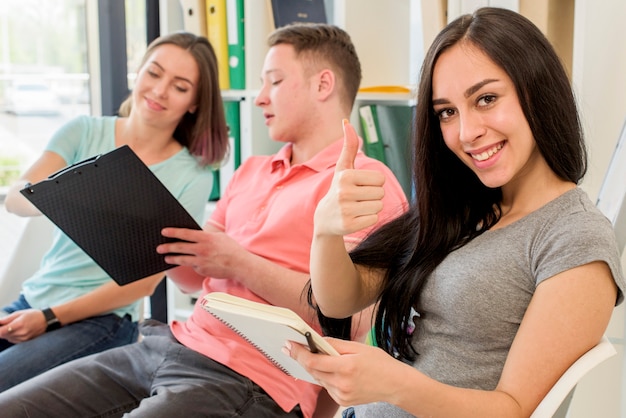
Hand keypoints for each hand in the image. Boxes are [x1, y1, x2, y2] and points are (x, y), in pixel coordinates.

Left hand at [0, 309, 46, 342]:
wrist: (46, 320)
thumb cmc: (33, 314)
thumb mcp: (19, 313)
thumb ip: (6, 319)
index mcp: (19, 324)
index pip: (1, 332)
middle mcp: (21, 333)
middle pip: (3, 335)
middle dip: (2, 330)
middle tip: (6, 324)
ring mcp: (23, 338)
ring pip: (8, 338)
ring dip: (7, 333)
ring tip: (15, 326)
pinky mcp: (25, 341)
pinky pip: (13, 340)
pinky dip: (12, 336)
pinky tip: (18, 330)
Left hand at [158, 228, 248, 279]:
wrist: (240, 265)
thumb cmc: (232, 249)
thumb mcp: (220, 237)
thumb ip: (206, 236)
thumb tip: (194, 235)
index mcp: (206, 238)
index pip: (185, 234)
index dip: (173, 232)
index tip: (164, 232)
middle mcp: (202, 249)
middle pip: (180, 247)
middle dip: (167, 247)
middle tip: (159, 248)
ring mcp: (201, 261)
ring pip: (182, 259)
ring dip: (172, 258)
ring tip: (166, 258)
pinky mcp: (202, 270)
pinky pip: (194, 267)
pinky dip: (193, 265)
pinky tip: (196, 264)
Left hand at [284, 337, 403, 406]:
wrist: (395, 384)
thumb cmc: (380, 363)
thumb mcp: (358, 347)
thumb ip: (335, 344)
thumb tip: (317, 341)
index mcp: (346, 367)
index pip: (313, 361)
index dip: (298, 353)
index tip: (289, 345)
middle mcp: (342, 383)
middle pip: (313, 371)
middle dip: (303, 359)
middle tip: (293, 348)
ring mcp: (342, 395)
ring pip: (319, 379)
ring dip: (315, 368)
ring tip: (318, 358)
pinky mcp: (343, 402)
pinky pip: (327, 387)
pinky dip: (326, 378)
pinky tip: (334, 371)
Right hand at [314, 120, 385, 236]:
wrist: (324, 218)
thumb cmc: (339, 188)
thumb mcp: (343, 167)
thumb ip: (348, 146)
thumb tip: (347, 122)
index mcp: (345, 176)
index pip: (380, 179)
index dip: (373, 183)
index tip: (360, 186)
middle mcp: (344, 192)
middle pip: (381, 193)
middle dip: (373, 196)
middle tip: (358, 198)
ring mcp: (345, 210)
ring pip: (378, 206)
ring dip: (371, 207)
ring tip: (356, 207)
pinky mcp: (348, 225)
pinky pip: (374, 219)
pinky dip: (368, 219)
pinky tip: (355, 217)